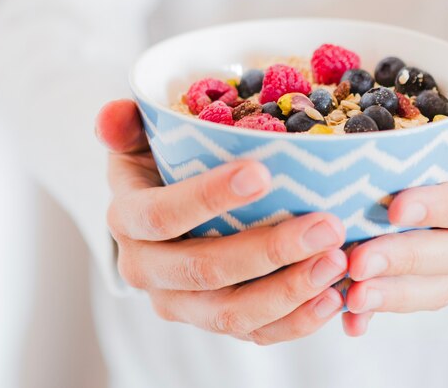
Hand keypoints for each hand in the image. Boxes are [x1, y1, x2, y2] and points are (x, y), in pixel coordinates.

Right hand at [96, 99, 347, 344]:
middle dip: (269, 250)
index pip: (163, 214)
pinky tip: (331, 299)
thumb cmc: (160, 166)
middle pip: (206, 270)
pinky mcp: (214, 320)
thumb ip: (125, 126)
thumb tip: (110, 114)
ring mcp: (182, 303)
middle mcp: (147, 270)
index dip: (208, 196)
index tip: (263, 173)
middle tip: (326, 226)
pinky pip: (254, 333)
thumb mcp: (139, 141)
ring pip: (232, 313)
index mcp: (129, 221)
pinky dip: (294, 322)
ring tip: (337, 261)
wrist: (162, 214)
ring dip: (289, 291)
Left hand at [342, 99, 447, 335]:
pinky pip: (407, 298)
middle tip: (359, 262)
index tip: (396, 208)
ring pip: (434, 285)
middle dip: (405, 257)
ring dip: (393, 294)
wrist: (420, 139)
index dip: (439, 207)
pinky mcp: (419, 274)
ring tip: (353, 296)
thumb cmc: (446, 121)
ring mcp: (447, 254)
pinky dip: (379, 312)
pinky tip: (352, 321)